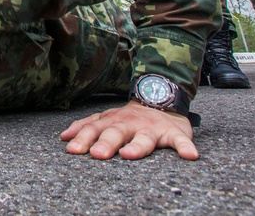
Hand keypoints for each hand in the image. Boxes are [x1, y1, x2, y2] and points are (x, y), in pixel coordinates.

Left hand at [60, 101, 197, 160]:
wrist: (161, 99)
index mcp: (112, 121)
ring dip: (137, 146)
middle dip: (106, 143)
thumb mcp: (106, 118)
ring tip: (130, 155)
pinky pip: (181, 141)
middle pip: (116, 132)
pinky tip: (190, 156)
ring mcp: (152, 128)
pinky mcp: (174, 133)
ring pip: (144, 138)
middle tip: (97, 154)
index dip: (83, 138)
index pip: (94, 129)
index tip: (72, 149)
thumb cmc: (130, 117)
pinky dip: (185, 147)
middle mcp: (130, 123)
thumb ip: (87, 126)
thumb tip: (64, 138)